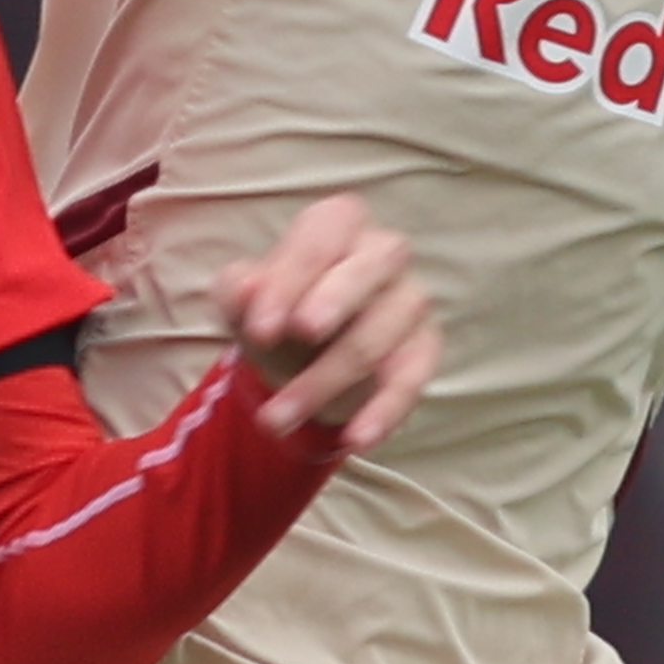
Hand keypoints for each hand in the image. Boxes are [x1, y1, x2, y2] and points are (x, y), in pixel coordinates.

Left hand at [214, 194, 435, 452]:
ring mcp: (410, 300)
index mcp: (338, 223)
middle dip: (336, 299)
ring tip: (276, 420)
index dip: (291, 279)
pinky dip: (385, 411)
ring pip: (380, 336)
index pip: (321, 237)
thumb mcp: (243, 298)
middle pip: (372, 267)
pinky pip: (413, 379)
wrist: (304, 353)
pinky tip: (356, 439)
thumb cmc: (276, 309)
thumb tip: (246, 291)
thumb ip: (238, 289)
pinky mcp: (425, 348)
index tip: (259, 329)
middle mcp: (384, 252)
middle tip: (300, 334)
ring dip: (326, 382)